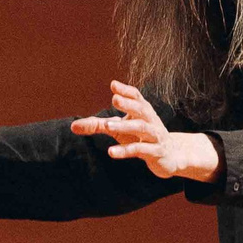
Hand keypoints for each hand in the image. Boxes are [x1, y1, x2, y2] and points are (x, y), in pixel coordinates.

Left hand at [70, 81, 221, 181]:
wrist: (169, 157)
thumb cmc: (141, 138)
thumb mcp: (119, 130)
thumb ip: (98, 125)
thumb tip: (73, 126)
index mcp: (143, 111)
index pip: (137, 96)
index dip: (126, 91)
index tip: (113, 85)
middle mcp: (151, 120)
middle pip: (141, 109)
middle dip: (128, 104)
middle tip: (114, 99)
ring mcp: (155, 136)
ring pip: (142, 128)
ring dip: (126, 126)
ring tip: (109, 126)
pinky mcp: (155, 152)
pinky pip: (140, 150)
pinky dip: (126, 150)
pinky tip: (111, 152)